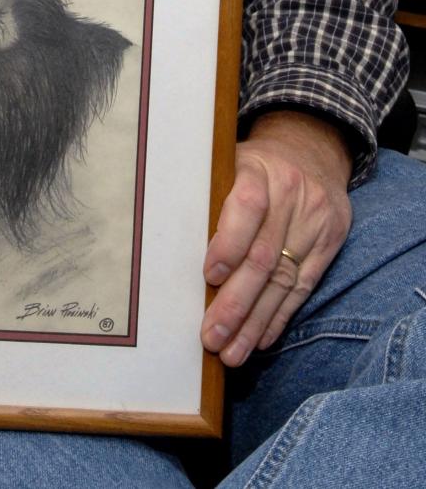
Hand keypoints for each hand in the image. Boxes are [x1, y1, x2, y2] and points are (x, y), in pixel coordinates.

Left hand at [200, 111, 352, 367]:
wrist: (311, 151)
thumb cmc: (253, 165)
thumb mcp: (229, 161)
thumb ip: (211, 195)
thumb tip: (174, 244)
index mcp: (258, 168)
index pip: (248, 206)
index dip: (228, 243)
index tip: (208, 277)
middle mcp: (291, 194)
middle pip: (264, 256)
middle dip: (236, 303)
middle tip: (211, 337)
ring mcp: (315, 220)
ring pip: (283, 280)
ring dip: (255, 323)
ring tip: (232, 353)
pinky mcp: (330, 242)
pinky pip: (303, 287)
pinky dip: (279, 316)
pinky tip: (261, 339)